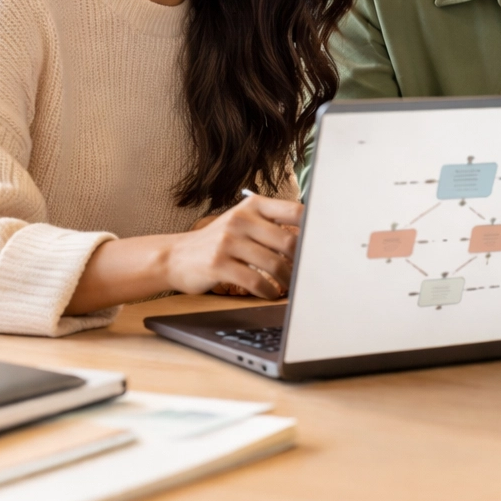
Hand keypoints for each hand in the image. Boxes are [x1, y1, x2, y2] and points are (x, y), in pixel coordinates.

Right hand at [165, 195, 301, 298]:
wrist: (175, 256)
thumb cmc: (218, 241)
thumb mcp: (242, 222)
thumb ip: (271, 224)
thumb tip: (311, 238)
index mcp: (252, 206)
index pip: (295, 211)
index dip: (314, 227)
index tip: (325, 243)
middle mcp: (241, 220)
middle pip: (288, 242)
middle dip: (302, 262)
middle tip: (307, 274)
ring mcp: (228, 242)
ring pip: (274, 264)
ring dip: (288, 280)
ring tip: (291, 286)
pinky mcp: (218, 264)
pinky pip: (254, 281)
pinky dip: (268, 291)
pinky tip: (271, 294)